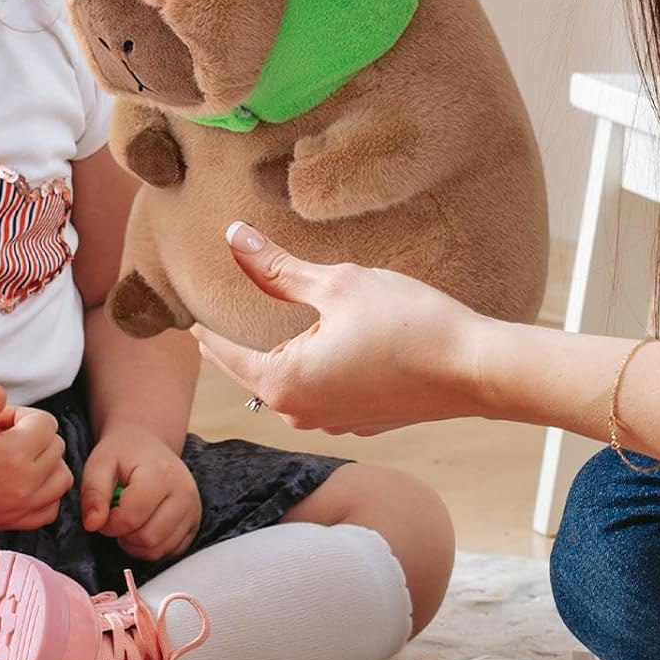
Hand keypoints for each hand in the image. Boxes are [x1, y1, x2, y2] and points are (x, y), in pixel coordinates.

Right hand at [0, 383, 72, 530]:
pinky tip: (21, 482)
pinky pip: (50, 510)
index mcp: (13, 456)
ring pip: (61, 478)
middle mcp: (23, 486)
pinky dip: (44, 494)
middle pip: (55, 448)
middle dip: (32, 437)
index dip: (21, 416)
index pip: (46, 424)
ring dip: (45, 463)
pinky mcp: (9, 524)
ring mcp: (18, 509)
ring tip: (11, 458)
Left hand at [81, 424, 200, 560]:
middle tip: (118, 518)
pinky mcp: (194, 524)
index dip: (109, 523)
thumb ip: (93, 493)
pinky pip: (170, 553)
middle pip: (148, 539)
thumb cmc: (124, 455)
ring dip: (136, 545)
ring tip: (130, 522)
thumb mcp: (100, 464)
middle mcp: (184, 492)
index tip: (104, 512)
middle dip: (124, 536)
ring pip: (159, 551)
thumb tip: (93, 524)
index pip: (132, 518)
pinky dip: (151, 548)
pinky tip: (144, 527)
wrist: (149, 445)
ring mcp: (192, 510)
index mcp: (162, 473)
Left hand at [192, 221, 489, 434]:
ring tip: (272, 321)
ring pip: (291, 383)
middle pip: (256, 372)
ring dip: (282, 354)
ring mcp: (335, 420)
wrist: (473, 369)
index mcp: (285, 382)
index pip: (226, 355)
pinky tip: (325, 341)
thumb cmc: (407, 322)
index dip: (206, 333)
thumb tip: (234, 238)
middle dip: (240, 344)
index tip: (185, 321)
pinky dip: (316, 366)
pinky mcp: (364, 419)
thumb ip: (278, 268)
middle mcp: (303, 412)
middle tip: (219, 315)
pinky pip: (323, 390)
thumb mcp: (336, 284)